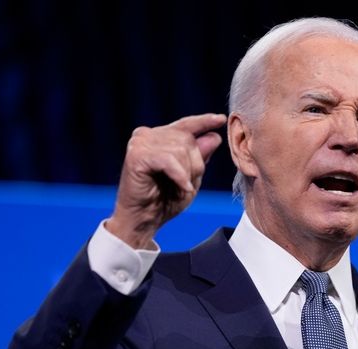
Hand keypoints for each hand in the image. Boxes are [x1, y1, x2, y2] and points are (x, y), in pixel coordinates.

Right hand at [106, 113, 226, 248]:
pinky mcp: (136, 155)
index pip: (187, 125)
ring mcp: (140, 143)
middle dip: (195, 164)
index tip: (221, 119)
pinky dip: (179, 176)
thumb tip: (214, 136)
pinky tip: (183, 187)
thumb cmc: (164, 201)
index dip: (204, 122)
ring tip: (179, 187)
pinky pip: (169, 160)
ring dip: (186, 173)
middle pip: (188, 140)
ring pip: (180, 150)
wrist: (143, 220)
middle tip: (186, 184)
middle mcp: (148, 135)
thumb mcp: (190, 177)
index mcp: (160, 137)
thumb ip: (201, 157)